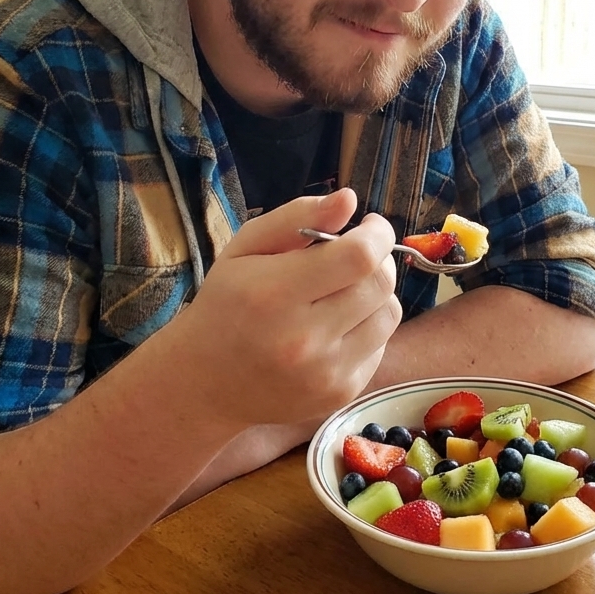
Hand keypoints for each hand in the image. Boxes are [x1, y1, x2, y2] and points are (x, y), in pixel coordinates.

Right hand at [180, 188, 401, 427]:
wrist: (205, 382)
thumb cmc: (226, 303)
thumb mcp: (246, 247)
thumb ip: (297, 216)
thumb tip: (349, 199)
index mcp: (275, 292)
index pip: (359, 256)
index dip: (377, 233)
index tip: (370, 225)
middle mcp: (303, 338)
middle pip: (379, 283)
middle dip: (379, 259)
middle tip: (357, 254)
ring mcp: (325, 373)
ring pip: (389, 314)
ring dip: (377, 292)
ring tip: (346, 289)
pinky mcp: (340, 395)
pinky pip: (381, 346)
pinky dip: (369, 326)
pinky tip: (338, 324)